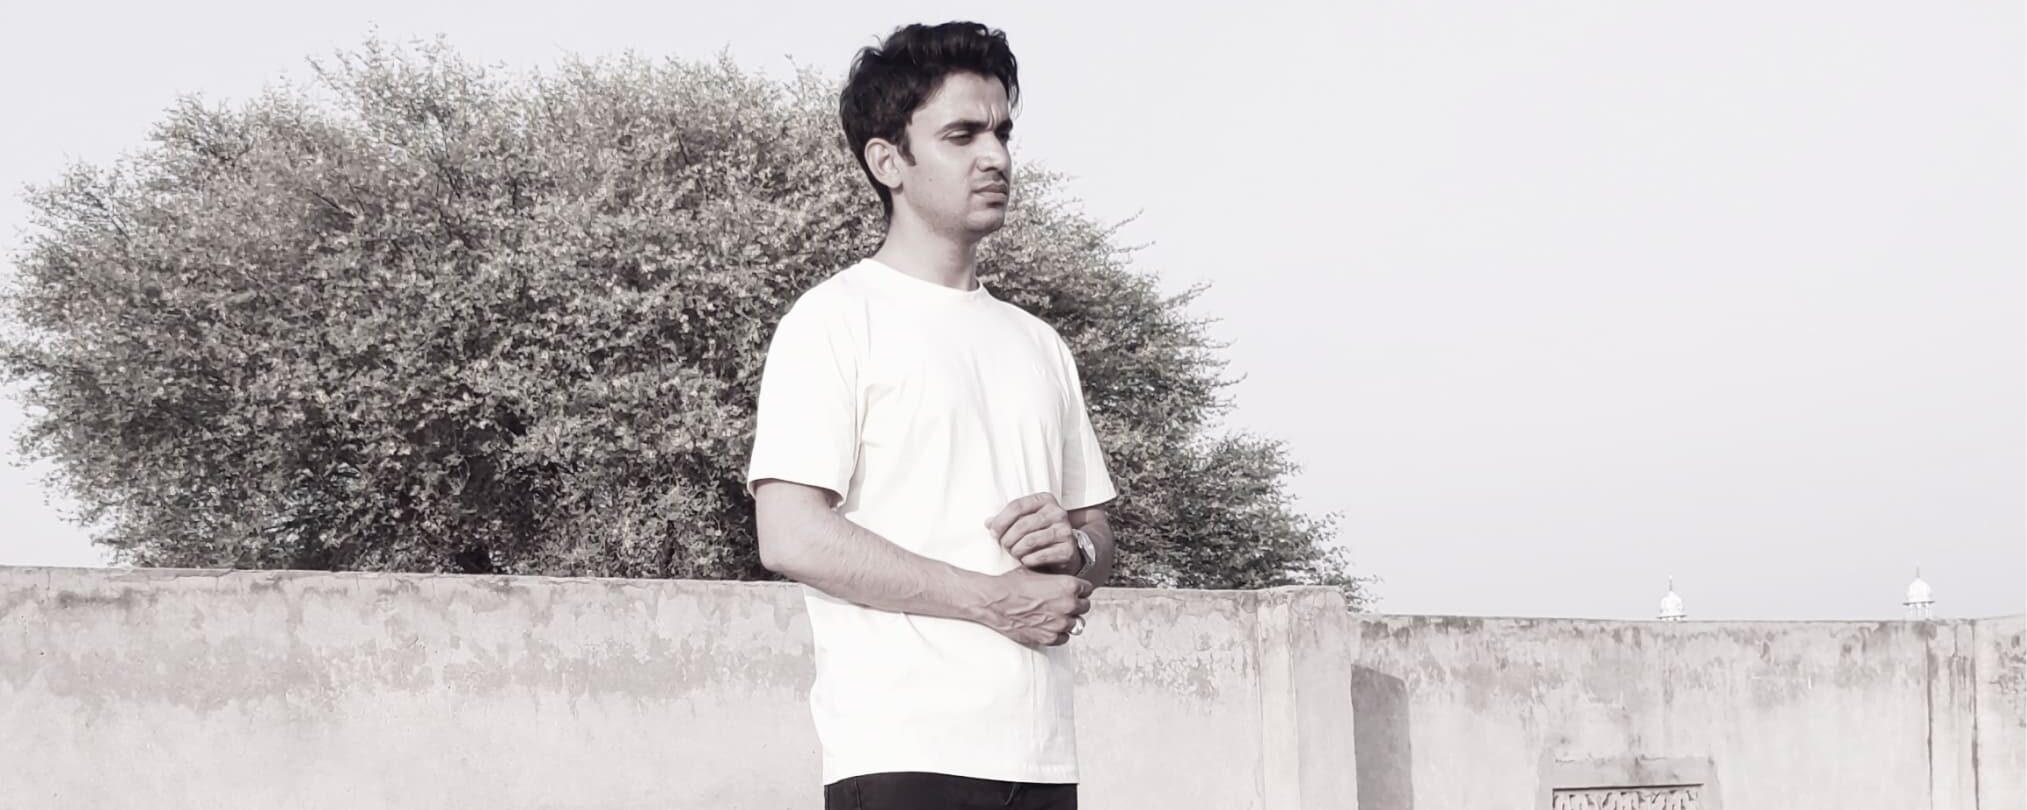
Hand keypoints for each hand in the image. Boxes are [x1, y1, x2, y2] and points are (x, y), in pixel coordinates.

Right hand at [978, 567, 1093, 645]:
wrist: (994, 601)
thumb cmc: (1012, 584)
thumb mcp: (1037, 572)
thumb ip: (1056, 578)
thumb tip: (1062, 581)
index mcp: (1068, 585)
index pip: (1088, 589)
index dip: (1079, 590)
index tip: (1072, 592)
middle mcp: (1069, 604)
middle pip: (1085, 607)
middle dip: (1075, 605)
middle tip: (1062, 604)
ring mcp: (1060, 623)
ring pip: (1076, 624)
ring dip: (1067, 620)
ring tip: (1053, 615)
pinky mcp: (1050, 637)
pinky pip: (1065, 638)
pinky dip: (1058, 633)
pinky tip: (1048, 626)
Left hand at [986, 492, 1080, 573]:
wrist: (1064, 551)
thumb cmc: (1040, 533)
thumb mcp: (1025, 521)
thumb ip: (1007, 519)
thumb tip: (988, 523)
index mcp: (1045, 500)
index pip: (1017, 506)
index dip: (1001, 521)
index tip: (993, 532)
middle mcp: (1058, 512)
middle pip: (1022, 525)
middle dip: (1007, 538)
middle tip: (1004, 546)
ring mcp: (1065, 530)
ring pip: (1030, 541)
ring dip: (1016, 550)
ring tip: (1014, 553)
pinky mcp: (1067, 549)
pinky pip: (1040, 555)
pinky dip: (1027, 560)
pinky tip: (1025, 560)